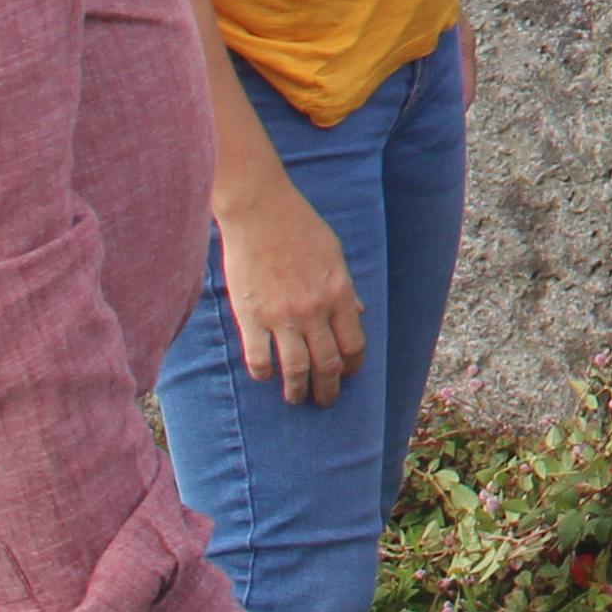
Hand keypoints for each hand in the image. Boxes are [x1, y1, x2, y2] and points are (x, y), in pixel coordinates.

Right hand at [215, 181, 365, 408]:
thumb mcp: (334, 255)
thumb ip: (346, 288)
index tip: (348, 375)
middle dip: (328, 389)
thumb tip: (359, 314)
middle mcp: (314, 310)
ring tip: (296, 399)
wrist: (259, 211)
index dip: (353, 367)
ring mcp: (282, 316)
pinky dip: (264, 374)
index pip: (353, 345)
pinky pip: (259, 359)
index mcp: (338, 293)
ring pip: (295, 370)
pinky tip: (266, 376)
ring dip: (297, 391)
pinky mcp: (251, 317)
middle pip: (327, 365)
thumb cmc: (300, 227)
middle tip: (324, 400)